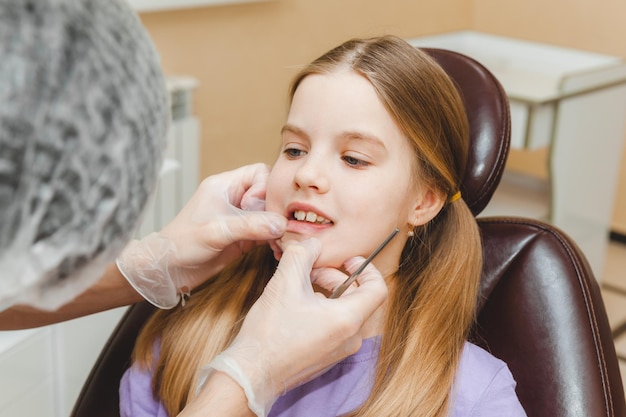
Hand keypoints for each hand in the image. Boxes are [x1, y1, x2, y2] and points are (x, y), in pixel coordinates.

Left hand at [116, 163, 286, 308]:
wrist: (168, 270)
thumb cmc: (181, 244)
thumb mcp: (217, 231)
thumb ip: (250, 225)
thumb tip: (280, 224)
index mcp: (224, 185)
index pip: (259, 172)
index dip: (265, 188)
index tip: (256, 208)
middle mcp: (234, 198)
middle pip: (268, 192)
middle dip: (275, 208)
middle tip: (276, 226)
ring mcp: (239, 218)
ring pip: (270, 213)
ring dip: (277, 225)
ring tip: (278, 239)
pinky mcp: (243, 237)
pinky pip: (266, 232)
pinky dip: (273, 239)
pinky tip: (275, 248)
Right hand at [197, 238, 387, 415]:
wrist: (251, 373)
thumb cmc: (270, 333)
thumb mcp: (285, 283)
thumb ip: (302, 255)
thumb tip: (312, 243)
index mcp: (348, 320)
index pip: (378, 289)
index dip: (366, 269)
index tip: (348, 260)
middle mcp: (350, 338)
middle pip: (358, 298)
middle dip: (336, 277)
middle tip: (312, 270)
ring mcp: (339, 350)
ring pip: (344, 311)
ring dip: (327, 292)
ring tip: (300, 285)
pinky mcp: (326, 357)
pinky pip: (334, 326)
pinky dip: (321, 310)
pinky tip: (296, 306)